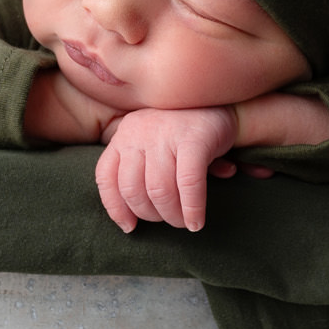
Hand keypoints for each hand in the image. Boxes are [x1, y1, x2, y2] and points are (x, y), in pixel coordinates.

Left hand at [96, 107, 268, 232]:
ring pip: (159, 190)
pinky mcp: (193, 138)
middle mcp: (138, 131)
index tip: (130, 226)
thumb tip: (128, 224)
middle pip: (133, 190)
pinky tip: (197, 222)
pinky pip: (188, 183)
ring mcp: (165, 133)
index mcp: (124, 134)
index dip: (115, 207)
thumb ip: (139, 175)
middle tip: (170, 220)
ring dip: (172, 216)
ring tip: (185, 222)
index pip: (106, 176)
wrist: (222, 102)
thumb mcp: (152, 147)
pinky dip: (192, 208)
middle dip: (151, 215)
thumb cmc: (183, 133)